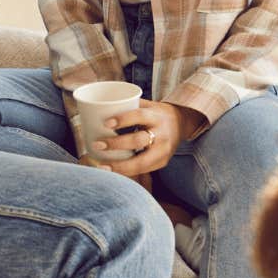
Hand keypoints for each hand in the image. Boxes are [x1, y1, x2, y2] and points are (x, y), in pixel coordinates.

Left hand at [85, 101, 205, 179]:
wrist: (181, 124)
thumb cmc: (155, 113)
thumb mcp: (147, 105)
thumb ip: (127, 106)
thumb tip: (97, 107)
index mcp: (156, 116)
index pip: (139, 116)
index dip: (122, 119)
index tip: (105, 123)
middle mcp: (162, 134)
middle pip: (139, 140)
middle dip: (116, 144)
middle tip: (97, 144)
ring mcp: (164, 151)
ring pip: (141, 162)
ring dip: (119, 166)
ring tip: (101, 166)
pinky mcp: (162, 163)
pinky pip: (143, 170)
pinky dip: (126, 172)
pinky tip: (112, 173)